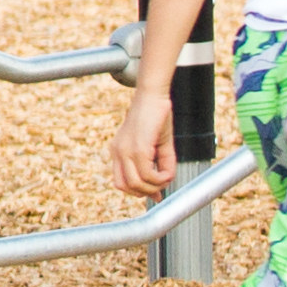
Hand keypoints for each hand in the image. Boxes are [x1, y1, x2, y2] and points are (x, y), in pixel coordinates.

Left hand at [109, 86, 175, 201]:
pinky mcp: (138, 148)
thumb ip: (158, 168)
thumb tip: (159, 192)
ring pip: (137, 184)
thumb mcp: (157, 147)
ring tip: (167, 176)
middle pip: (126, 187)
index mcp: (118, 151)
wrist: (154, 94)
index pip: (120, 182)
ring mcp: (126, 151)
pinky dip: (161, 178)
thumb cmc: (157, 117)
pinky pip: (148, 175)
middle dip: (147, 191)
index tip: (156, 192)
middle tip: (162, 185)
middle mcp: (118, 152)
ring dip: (155, 186)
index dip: (138, 191)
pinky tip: (169, 171)